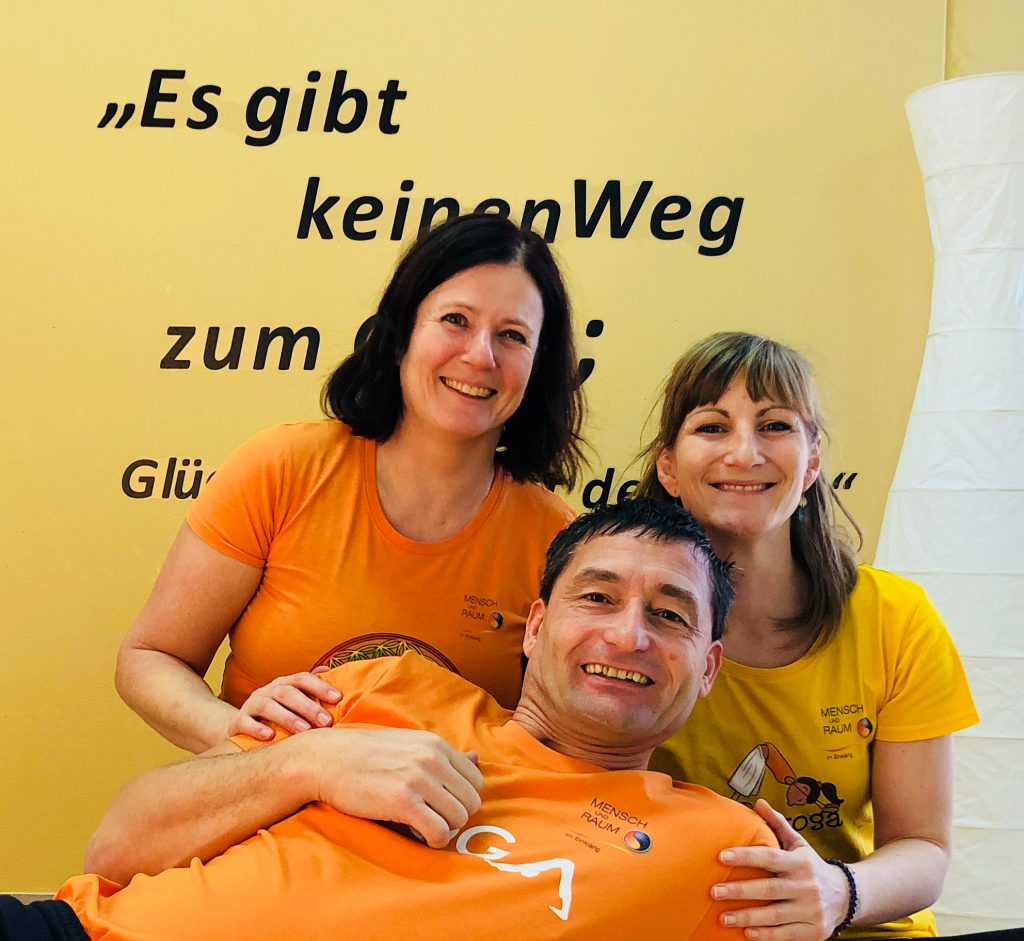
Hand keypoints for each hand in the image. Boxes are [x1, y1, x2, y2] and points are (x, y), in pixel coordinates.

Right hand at [227, 667, 341, 739]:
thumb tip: (332, 671)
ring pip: (268, 706)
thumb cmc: (278, 714)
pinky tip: (270, 737)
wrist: (241, 727)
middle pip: (287, 693)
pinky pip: (245, 723)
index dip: (320, 687)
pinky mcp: (236, 723)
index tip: (338, 698)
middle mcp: (268, 691)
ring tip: (305, 731)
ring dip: (287, 718)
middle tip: (326, 722)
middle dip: (308, 706)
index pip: (303, 679)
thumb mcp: (294, 700)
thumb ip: (312, 689)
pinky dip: (256, 729)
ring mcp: (251, 705)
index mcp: (284, 683)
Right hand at [298, 726, 483, 848]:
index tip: (443, 805)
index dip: (462, 798)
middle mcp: (432, 758)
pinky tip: (419, 835)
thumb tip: (477, 759)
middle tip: (434, 819)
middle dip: (456, 815)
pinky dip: (433, 840)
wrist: (328, 759)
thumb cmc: (367, 755)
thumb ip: (444, 755)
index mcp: (436, 744)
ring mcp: (418, 778)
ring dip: (444, 829)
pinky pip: (439, 832)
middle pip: (471, 801)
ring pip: (459, 818)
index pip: (476, 780)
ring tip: (424, 826)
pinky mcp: (402, 801)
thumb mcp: (410, 745)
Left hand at [712, 799, 850, 940]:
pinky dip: (766, 935)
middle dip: (739, 891)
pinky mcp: (814, 932)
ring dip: (747, 918)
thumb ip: (778, 824)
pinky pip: (786, 935)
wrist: (847, 896)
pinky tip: (746, 934)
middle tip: (714, 891)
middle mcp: (806, 886)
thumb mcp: (799, 844)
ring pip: (775, 915)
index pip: (769, 857)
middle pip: (769, 889)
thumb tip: (759, 802)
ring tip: (722, 917)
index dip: (745, 856)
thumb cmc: (812, 866)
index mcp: (800, 863)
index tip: (721, 856)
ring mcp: (811, 911)